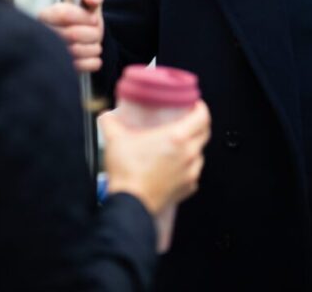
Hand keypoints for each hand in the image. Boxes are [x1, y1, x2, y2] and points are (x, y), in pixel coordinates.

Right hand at [37, 0, 104, 71]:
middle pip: (72, 34)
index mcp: (46, 15)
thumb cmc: (83, 19)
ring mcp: (48, 53)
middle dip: (93, 33)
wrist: (85, 40)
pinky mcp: (58, 70)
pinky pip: (80, 67)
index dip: (84, 17)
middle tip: (96, 33)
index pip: (63, 14)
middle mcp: (43, 34)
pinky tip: (92, 56)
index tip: (94, 19)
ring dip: (94, 48)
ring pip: (76, 52)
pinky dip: (93, 62)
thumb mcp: (88, 1)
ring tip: (94, 44)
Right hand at [99, 101, 211, 215]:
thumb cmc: (127, 174)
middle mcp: (189, 153)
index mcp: (177, 137)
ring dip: (193, 147)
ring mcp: (190, 171)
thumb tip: (107, 116)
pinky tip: (175, 166)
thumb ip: (111, 123)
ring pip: (200, 153)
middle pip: (204, 133)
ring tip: (179, 145)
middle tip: (188, 121)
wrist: (130, 204)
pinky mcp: (188, 187)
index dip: (201, 108)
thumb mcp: (116, 141)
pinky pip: (194, 172)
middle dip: (199, 124)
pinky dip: (188, 167)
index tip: (195, 105)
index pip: (202, 117)